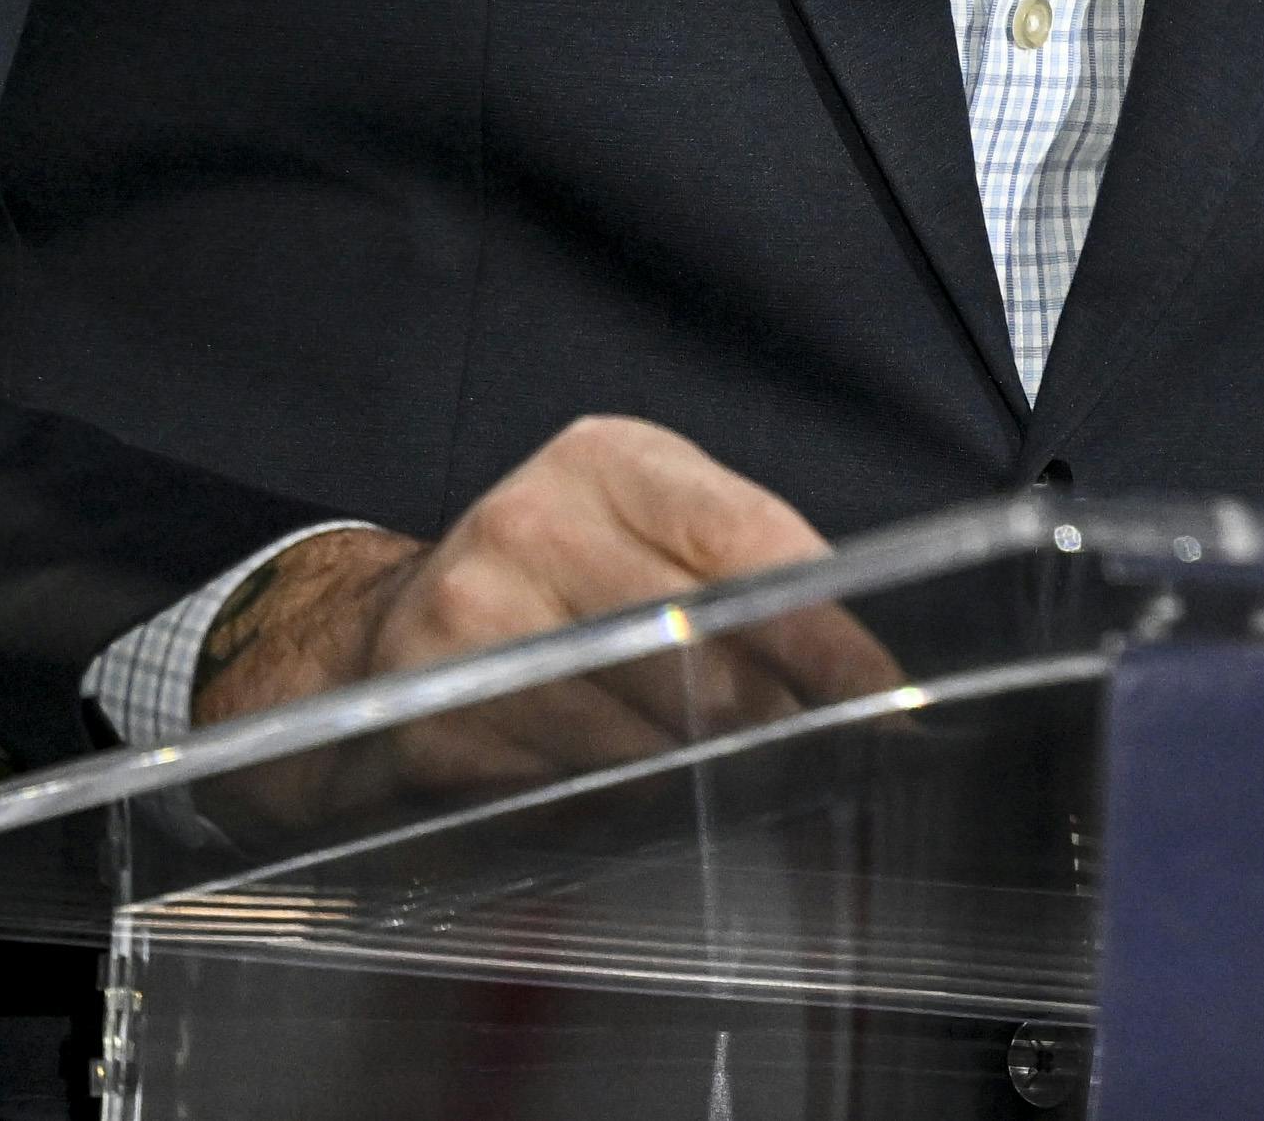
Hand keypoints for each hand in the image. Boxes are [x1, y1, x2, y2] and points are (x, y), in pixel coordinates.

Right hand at [192, 415, 893, 808]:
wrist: (381, 636)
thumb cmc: (553, 577)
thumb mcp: (646, 523)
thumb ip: (746, 565)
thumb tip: (857, 668)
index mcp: (605, 461)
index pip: (749, 547)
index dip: (827, 635)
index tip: (881, 695)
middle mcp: (530, 525)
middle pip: (702, 654)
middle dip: (768, 716)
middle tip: (806, 751)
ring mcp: (473, 623)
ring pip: (643, 735)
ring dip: (696, 770)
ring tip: (706, 768)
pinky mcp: (436, 720)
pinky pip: (571, 789)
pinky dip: (616, 802)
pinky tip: (617, 785)